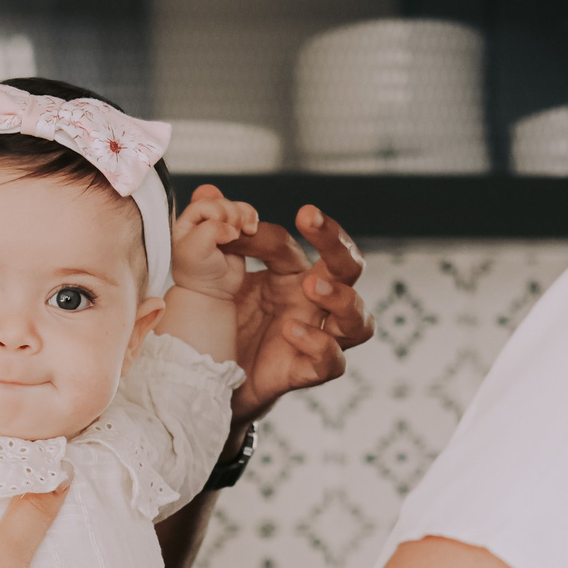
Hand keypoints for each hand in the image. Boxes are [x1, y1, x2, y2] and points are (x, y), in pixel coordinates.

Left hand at [171, 189, 258, 301]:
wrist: (213, 291)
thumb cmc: (198, 273)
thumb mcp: (195, 249)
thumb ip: (209, 230)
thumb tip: (229, 228)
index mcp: (188, 222)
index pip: (204, 202)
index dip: (215, 214)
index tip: (218, 233)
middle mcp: (203, 221)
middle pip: (223, 203)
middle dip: (230, 217)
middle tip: (229, 237)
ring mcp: (221, 226)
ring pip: (237, 207)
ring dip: (243, 218)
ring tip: (240, 234)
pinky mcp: (237, 232)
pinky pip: (248, 215)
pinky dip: (252, 219)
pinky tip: (250, 231)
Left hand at [223, 199, 373, 421]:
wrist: (209, 379)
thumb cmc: (221, 323)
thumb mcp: (207, 277)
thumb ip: (211, 235)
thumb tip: (207, 189)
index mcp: (290, 274)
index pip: (292, 245)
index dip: (265, 233)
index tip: (235, 226)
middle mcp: (312, 302)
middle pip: (348, 268)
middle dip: (336, 241)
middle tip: (310, 218)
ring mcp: (316, 336)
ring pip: (359, 319)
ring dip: (342, 298)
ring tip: (311, 287)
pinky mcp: (307, 371)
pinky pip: (333, 361)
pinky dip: (319, 344)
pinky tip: (291, 331)